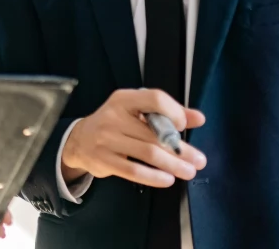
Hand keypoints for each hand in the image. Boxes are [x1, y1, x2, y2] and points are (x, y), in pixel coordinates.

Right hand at [61, 88, 207, 188]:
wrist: (80, 140)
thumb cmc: (115, 124)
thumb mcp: (136, 111)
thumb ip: (167, 113)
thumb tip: (198, 118)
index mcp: (124, 99)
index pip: (154, 99)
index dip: (174, 112)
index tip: (183, 127)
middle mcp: (113, 116)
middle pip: (155, 134)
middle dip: (182, 150)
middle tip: (199, 160)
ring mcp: (107, 139)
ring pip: (148, 154)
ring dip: (173, 165)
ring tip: (188, 171)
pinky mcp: (104, 160)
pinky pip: (134, 171)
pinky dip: (154, 177)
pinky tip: (167, 179)